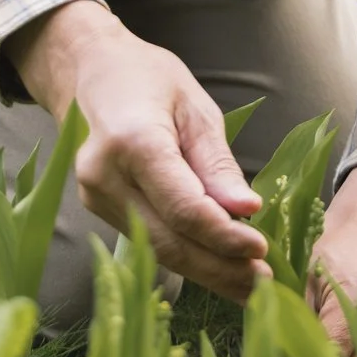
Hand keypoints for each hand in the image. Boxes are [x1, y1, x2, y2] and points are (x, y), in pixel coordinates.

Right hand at [6, 0, 269, 299]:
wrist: (92, 72)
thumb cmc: (149, 79)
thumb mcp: (196, 108)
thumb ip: (217, 163)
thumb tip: (246, 210)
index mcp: (133, 142)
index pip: (183, 208)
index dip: (224, 237)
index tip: (261, 250)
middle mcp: (105, 176)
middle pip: (169, 240)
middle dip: (219, 267)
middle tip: (263, 283)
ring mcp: (95, 196)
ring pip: (158, 249)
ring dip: (206, 270)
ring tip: (249, 284)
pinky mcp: (98, 208)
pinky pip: (148, 239)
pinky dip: (185, 255)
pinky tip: (218, 265)